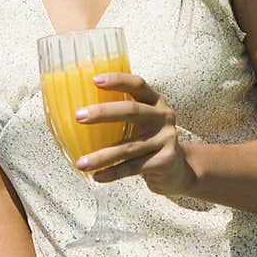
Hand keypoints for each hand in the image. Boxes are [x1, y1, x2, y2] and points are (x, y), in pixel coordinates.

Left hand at [74, 74, 196, 196]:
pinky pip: (133, 167)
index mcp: (155, 102)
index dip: (118, 80)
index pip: (138, 85)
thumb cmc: (149, 141)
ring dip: (101, 156)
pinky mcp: (164, 160)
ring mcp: (165, 139)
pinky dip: (113, 172)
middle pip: (132, 111)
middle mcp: (163, 116)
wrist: (178, 170)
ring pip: (128, 147)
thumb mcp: (142, 122)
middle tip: (78, 116)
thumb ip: (122, 115)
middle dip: (103, 113)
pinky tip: (97, 176)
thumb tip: (79, 113)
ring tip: (80, 163)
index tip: (94, 80)